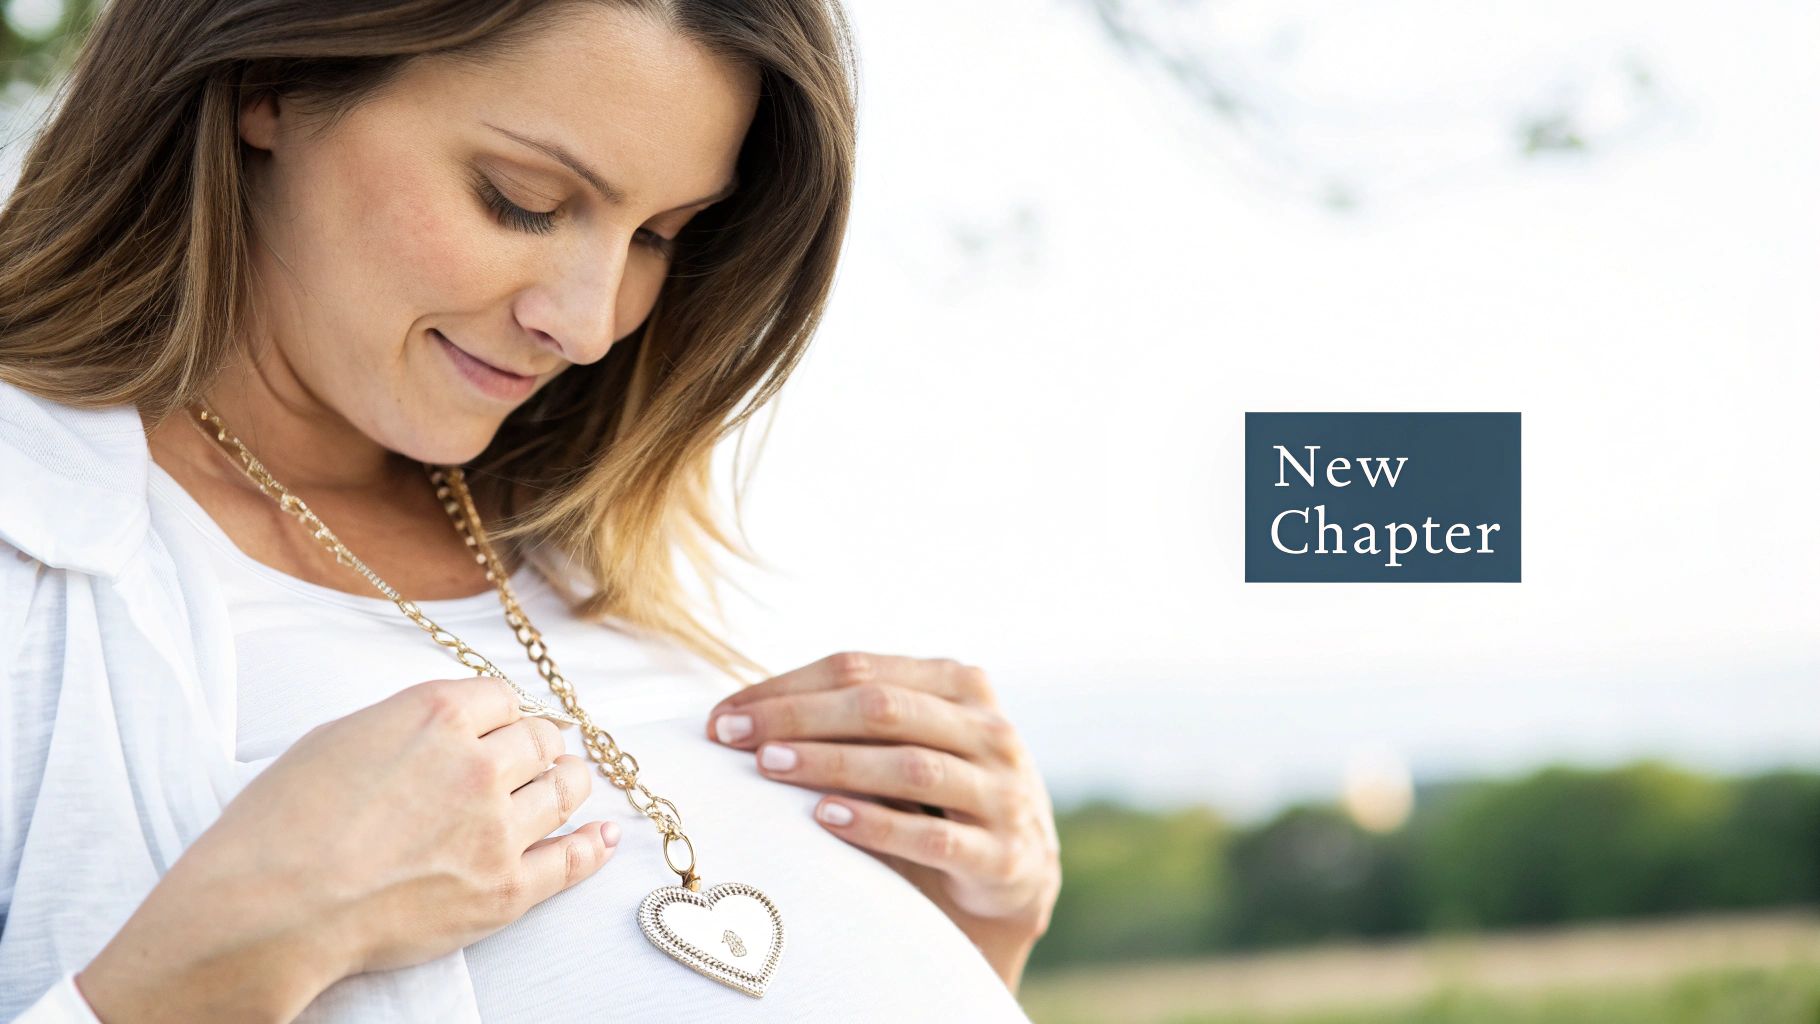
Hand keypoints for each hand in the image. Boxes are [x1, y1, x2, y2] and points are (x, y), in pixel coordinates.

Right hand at [78, 676, 620, 1022]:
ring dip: (569, 782)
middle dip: (540, 743)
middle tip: (542, 752)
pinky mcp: (507, 889)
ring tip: (571, 781)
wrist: (272, 906)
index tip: (502, 724)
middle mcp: (481, 763)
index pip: (503, 697)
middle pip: (541, 739)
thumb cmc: (283, 823)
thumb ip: (407, 724)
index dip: (503, 712)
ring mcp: (499, 828)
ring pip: (564, 789)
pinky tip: (605, 835)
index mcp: (438, 715)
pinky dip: (594, 845)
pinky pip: (571, 858)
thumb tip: (446, 725)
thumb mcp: (339, 737)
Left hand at [705, 652, 1060, 992]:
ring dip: (833, 763)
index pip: (861, 669)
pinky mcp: (1004, 854)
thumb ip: (854, 717)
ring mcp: (1003, 791)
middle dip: (798, 717)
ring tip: (769, 766)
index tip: (722, 714)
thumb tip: (741, 710)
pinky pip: (932, 836)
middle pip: (883, 708)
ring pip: (909, 767)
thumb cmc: (936, 796)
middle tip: (733, 736)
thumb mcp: (909, 740)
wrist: (1016, 871)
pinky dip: (875, 824)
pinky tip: (824, 817)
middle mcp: (989, 730)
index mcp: (960, 685)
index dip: (787, 686)